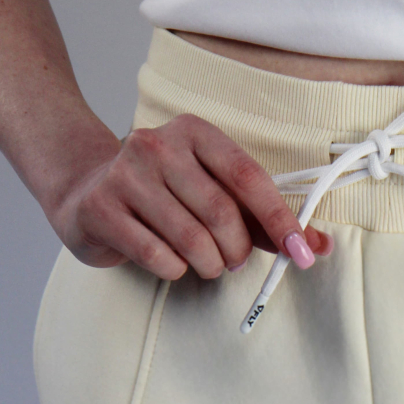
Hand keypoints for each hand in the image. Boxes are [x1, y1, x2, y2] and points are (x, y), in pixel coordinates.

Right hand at [48, 114, 331, 279]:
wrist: (86, 193)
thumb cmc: (167, 197)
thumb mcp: (217, 196)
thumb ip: (265, 221)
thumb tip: (317, 247)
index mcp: (195, 133)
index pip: (248, 177)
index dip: (279, 220)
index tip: (301, 253)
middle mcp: (157, 144)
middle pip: (220, 212)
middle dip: (237, 250)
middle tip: (235, 262)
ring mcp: (124, 174)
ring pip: (191, 238)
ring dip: (210, 264)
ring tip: (208, 264)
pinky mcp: (100, 208)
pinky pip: (157, 256)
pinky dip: (175, 270)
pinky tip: (171, 262)